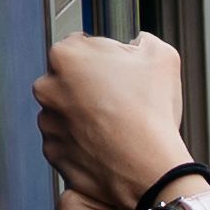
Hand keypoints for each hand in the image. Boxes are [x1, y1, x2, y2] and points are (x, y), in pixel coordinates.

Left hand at [33, 32, 190, 209]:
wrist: (148, 168)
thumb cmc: (152, 112)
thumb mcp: (162, 56)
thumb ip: (144, 41)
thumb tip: (140, 44)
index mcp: (67, 56)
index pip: (82, 45)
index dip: (106, 58)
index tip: (121, 71)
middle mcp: (48, 87)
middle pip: (69, 78)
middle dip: (91, 85)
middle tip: (121, 98)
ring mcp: (48, 123)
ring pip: (66, 112)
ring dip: (86, 115)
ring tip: (118, 125)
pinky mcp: (53, 153)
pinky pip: (67, 142)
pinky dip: (84, 143)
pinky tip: (109, 144)